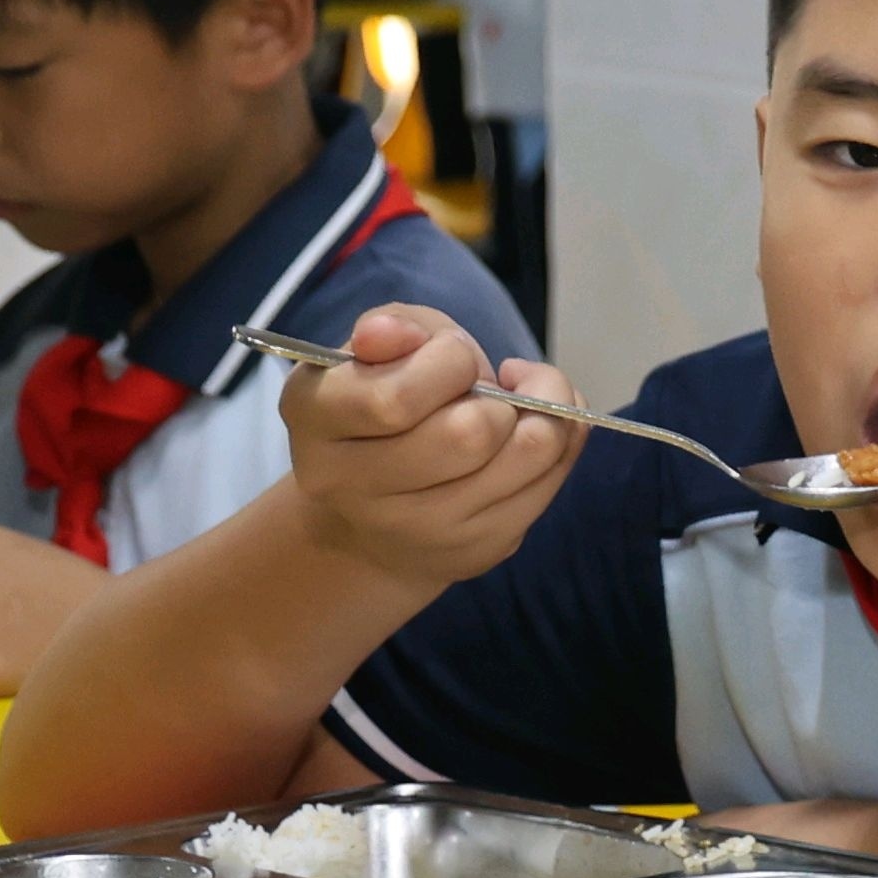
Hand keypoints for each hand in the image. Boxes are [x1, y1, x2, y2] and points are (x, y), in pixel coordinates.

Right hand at [277, 303, 580, 586]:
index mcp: (316, 419)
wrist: (370, 517)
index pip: (396, 399)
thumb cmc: (382, 402)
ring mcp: (419, 529)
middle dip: (499, 395)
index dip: (448, 361)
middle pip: (470, 434)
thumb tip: (388, 333)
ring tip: (520, 401)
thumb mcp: (375, 350)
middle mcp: (353, 485)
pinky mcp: (477, 549)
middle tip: (490, 386)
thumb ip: (393, 327)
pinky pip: (552, 482)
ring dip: (544, 413)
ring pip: (528, 454)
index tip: (451, 354)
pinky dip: (561, 441)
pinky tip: (530, 431)